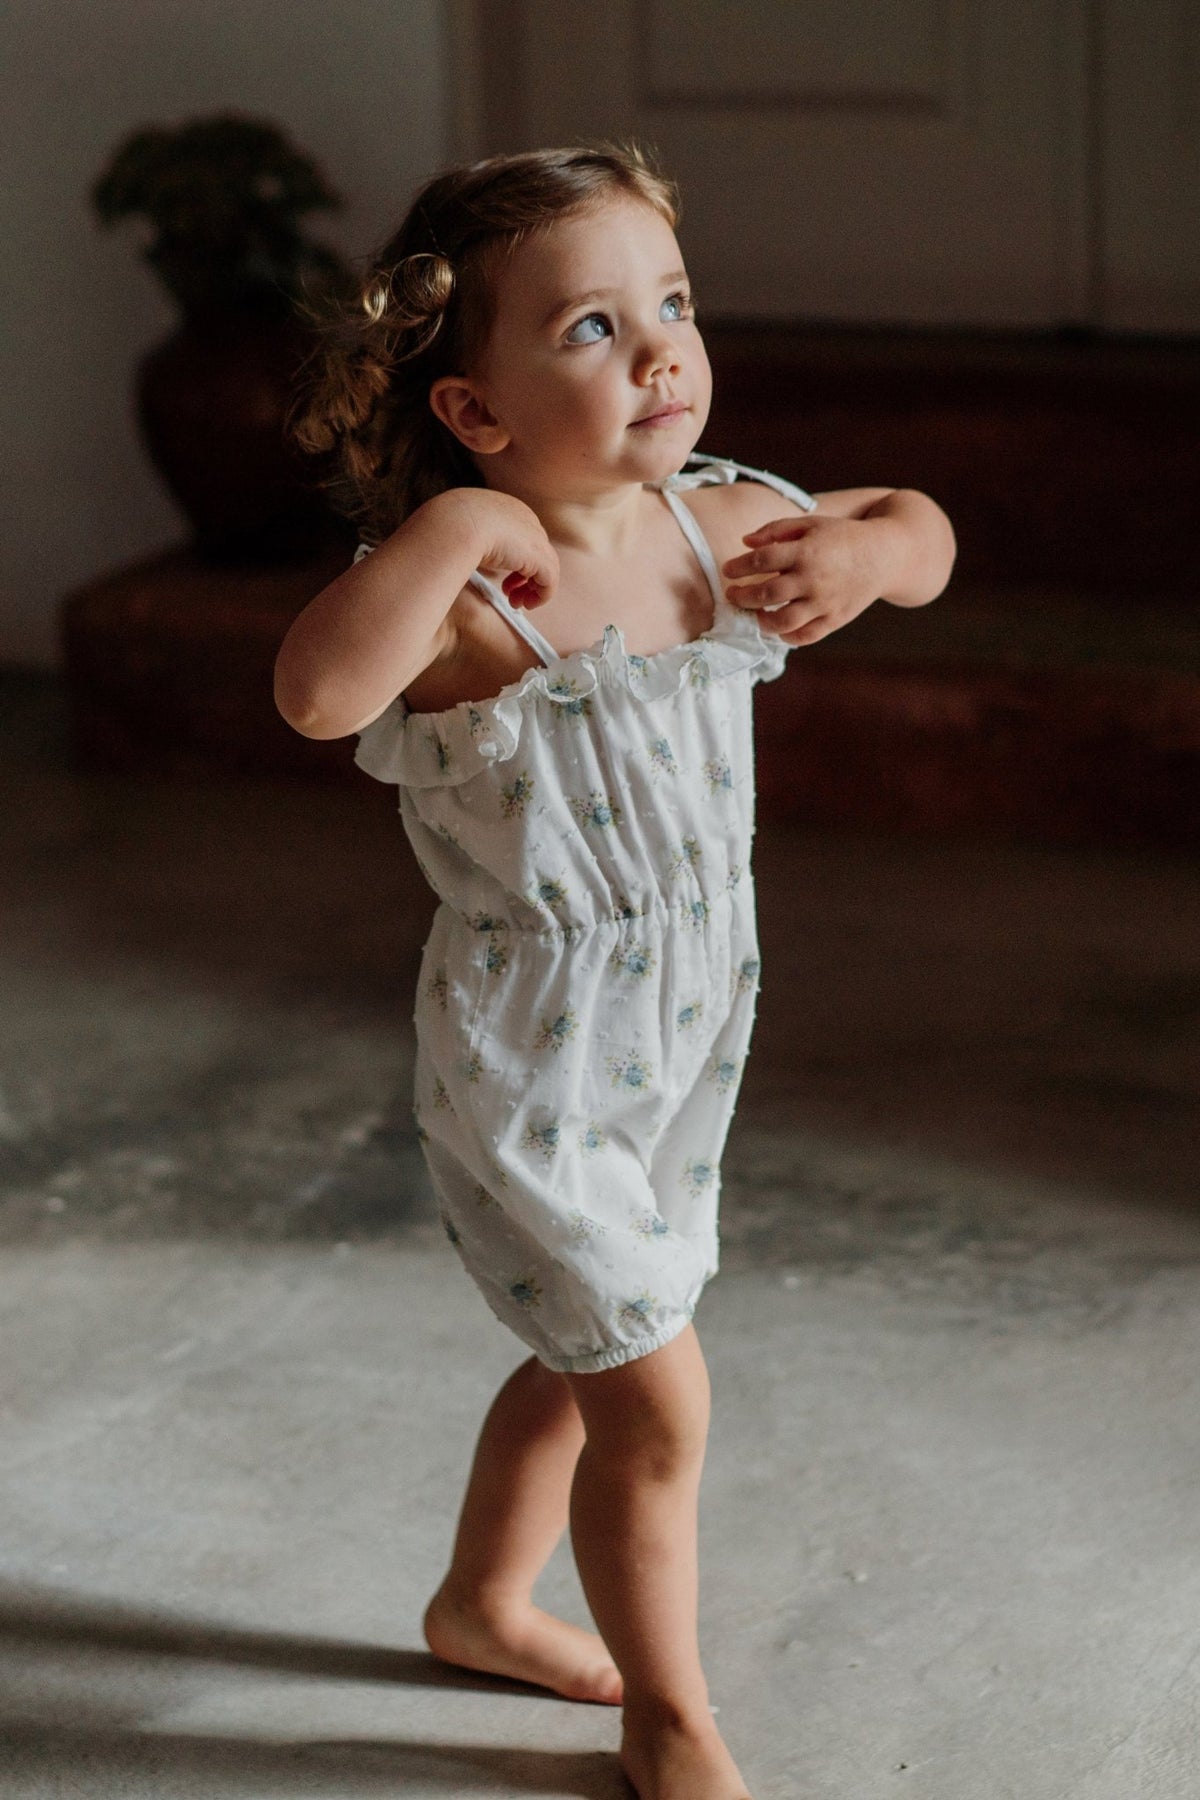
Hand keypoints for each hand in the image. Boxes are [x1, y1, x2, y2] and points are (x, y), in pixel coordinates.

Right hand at [449, 488, 558, 608]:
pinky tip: (527, 605)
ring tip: (517, 603)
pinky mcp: (539, 556)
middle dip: (524, 575)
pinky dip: (542, 595)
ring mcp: (534, 536)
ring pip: (546, 566)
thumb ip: (465, 537)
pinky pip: (550, 580)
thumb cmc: (447, 525)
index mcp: (505, 507)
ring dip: (532, 588)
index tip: (500, 576)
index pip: (519, 534)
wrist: (456, 523)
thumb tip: (456, 550)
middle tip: (509, 593)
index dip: (513, 558)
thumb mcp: (457, 528)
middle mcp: (524, 517)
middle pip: (535, 550)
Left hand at [721, 514, 893, 643]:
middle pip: (767, 594)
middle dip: (742, 597)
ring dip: (762, 621)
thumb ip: (776, 530)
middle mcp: (814, 578)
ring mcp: (825, 602)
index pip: (762, 561)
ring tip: (756, 614)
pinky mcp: (835, 619)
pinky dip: (787, 636)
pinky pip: (805, 636)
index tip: (728, 570)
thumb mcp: (811, 523)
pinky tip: (779, 628)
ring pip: (783, 621)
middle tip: (732, 595)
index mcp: (806, 550)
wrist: (884, 555)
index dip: (739, 567)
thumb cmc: (842, 536)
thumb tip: (745, 542)